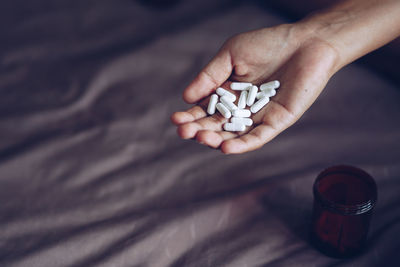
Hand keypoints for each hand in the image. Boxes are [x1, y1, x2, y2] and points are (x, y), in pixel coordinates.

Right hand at [171, 23, 338, 153]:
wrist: (306, 41)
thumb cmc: (268, 44)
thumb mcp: (231, 54)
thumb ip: (210, 75)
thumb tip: (185, 97)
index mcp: (228, 93)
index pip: (204, 109)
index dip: (190, 116)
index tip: (176, 119)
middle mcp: (241, 108)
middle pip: (217, 125)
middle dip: (200, 130)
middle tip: (184, 132)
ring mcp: (258, 117)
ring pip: (234, 135)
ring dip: (217, 140)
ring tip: (203, 139)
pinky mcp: (277, 122)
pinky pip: (258, 137)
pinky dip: (243, 144)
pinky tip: (226, 148)